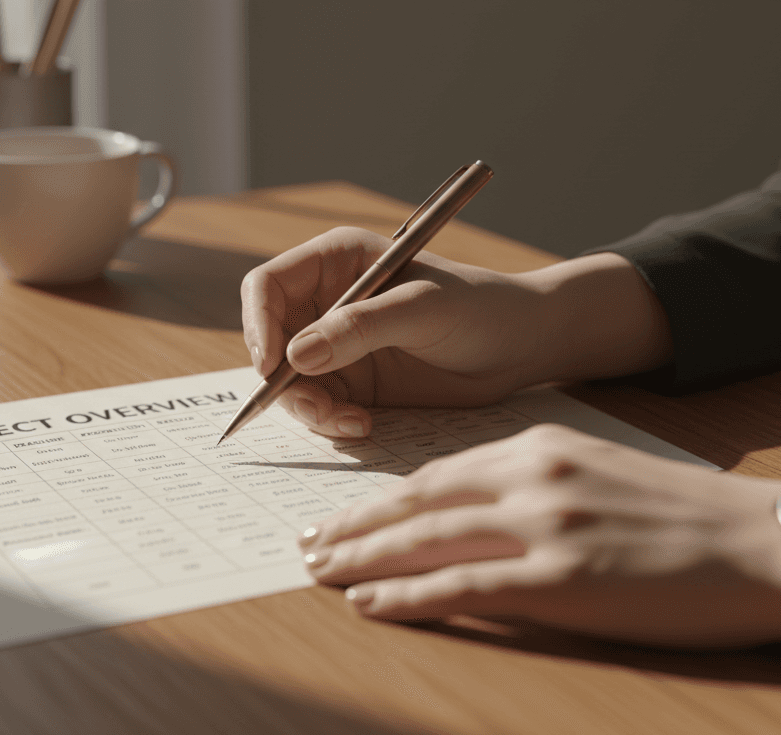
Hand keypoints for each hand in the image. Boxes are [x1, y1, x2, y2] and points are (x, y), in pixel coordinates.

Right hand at [240, 227, 671, 436]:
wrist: (522, 346)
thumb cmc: (480, 307)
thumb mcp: (423, 309)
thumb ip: (361, 328)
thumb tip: (296, 356)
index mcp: (335, 261)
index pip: (267, 287)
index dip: (259, 325)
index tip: (273, 366)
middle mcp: (325, 301)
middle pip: (269, 341)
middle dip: (282, 380)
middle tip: (317, 410)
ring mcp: (335, 345)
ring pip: (288, 382)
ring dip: (308, 408)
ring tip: (349, 423)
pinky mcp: (351, 383)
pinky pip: (317, 407)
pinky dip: (330, 422)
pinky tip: (364, 427)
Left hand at [298, 424, 780, 648]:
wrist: (764, 541)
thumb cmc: (686, 514)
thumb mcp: (599, 470)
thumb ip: (534, 481)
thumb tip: (474, 509)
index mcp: (540, 445)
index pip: (436, 474)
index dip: (380, 499)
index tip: (342, 515)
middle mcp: (531, 477)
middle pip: (417, 503)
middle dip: (353, 525)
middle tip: (306, 544)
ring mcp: (543, 527)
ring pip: (426, 541)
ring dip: (362, 558)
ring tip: (318, 572)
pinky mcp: (560, 579)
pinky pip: (461, 587)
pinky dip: (406, 596)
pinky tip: (369, 604)